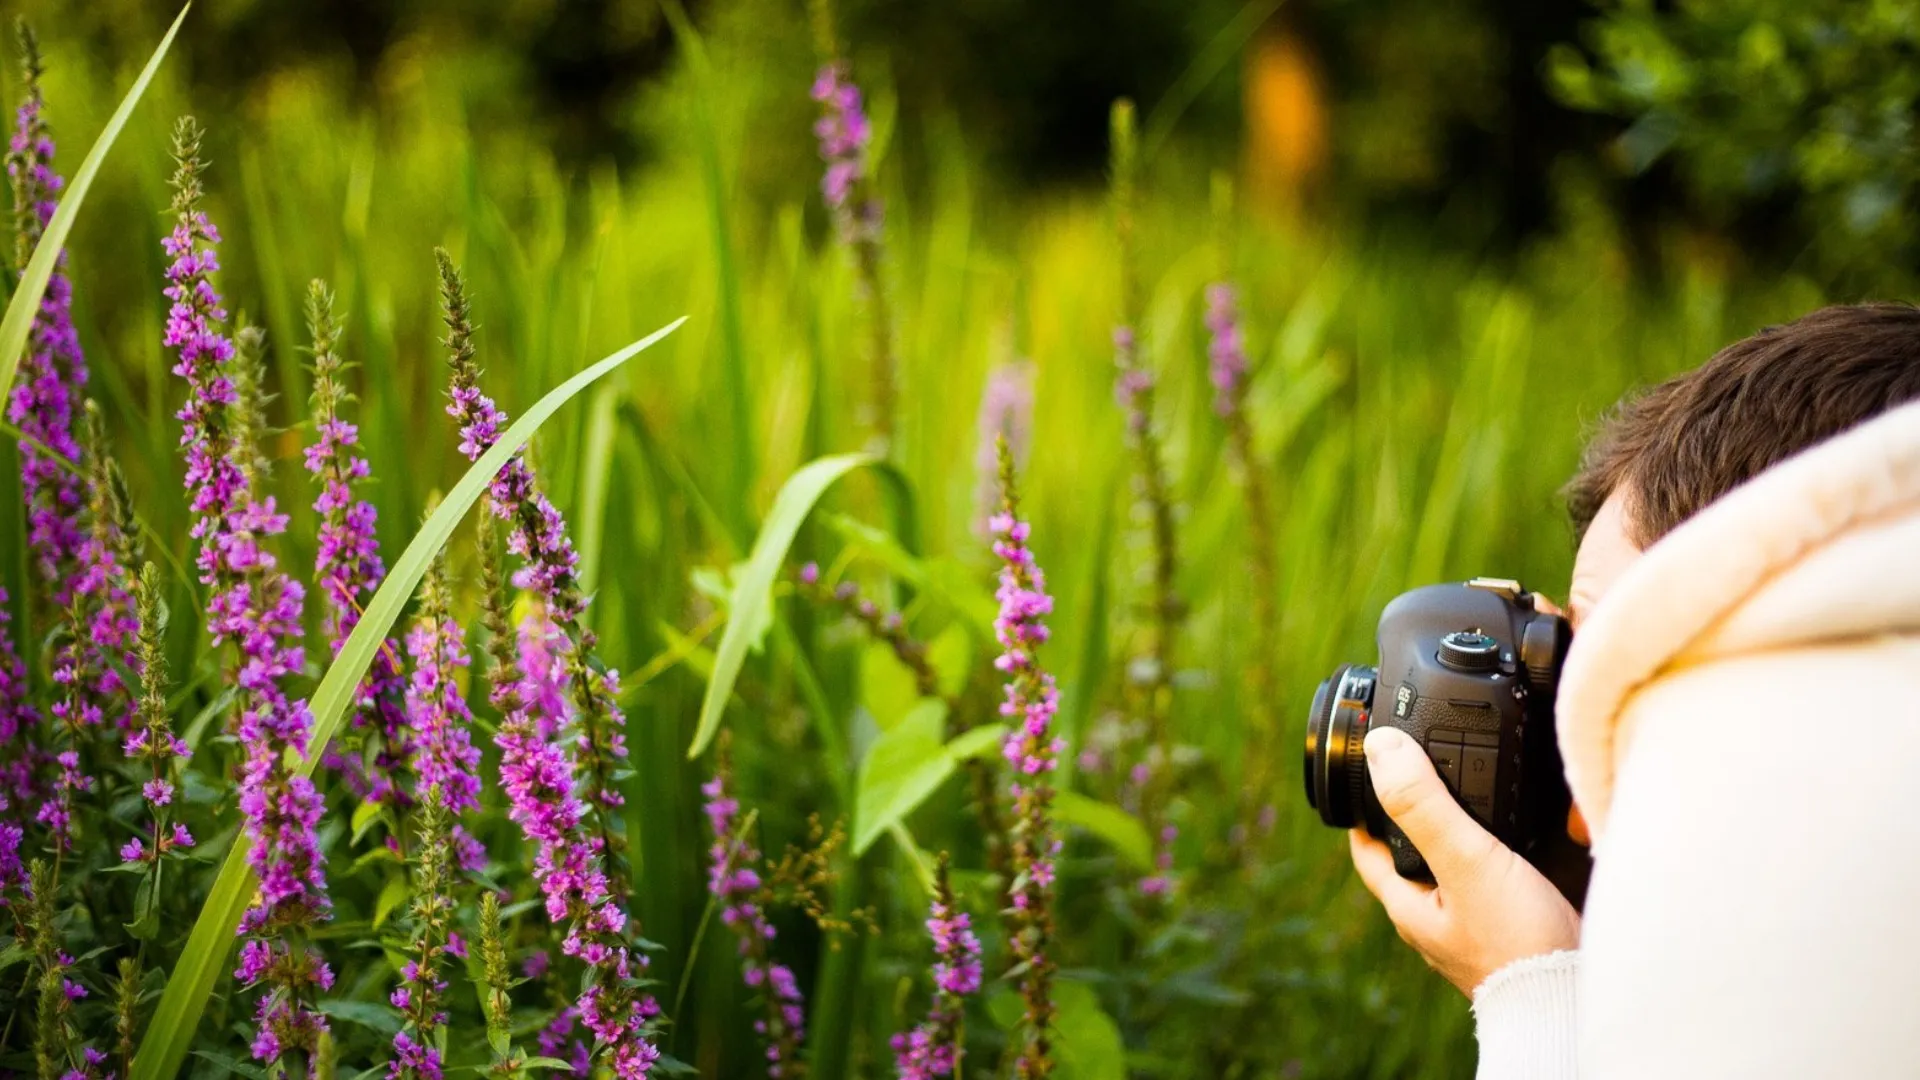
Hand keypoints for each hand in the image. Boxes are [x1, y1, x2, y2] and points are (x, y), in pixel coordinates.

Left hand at [1349, 726, 1580, 995]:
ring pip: (1454, 869)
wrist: (1570, 998)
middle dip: (1416, 815)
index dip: (1362, 805)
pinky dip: (1501, 857)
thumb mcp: (1466, 860)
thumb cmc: (1516, 943)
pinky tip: (1522, 843)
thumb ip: (1424, 806)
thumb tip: (1380, 749)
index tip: (1367, 769)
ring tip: (1474, 796)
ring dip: (1461, 834)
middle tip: (1426, 772)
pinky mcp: (1510, 930)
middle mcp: (1434, 917)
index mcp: (1408, 904)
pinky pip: (1494, 885)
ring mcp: (1472, 927)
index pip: (1367, 845)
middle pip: (1411, 854)